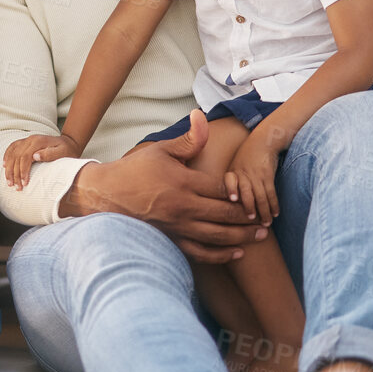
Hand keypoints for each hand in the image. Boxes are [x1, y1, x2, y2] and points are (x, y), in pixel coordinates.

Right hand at [4, 132, 83, 190]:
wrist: (68, 142)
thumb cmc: (66, 150)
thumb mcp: (62, 152)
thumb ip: (49, 154)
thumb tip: (35, 156)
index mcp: (38, 141)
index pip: (25, 157)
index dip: (23, 171)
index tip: (24, 183)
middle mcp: (30, 139)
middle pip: (17, 156)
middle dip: (15, 173)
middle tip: (16, 187)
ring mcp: (26, 140)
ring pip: (12, 153)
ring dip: (9, 168)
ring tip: (9, 182)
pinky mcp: (25, 142)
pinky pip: (12, 147)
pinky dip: (6, 156)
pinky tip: (4, 165)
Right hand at [66, 122, 266, 263]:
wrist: (105, 197)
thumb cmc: (133, 171)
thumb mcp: (160, 150)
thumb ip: (188, 140)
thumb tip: (202, 116)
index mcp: (182, 182)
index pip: (221, 189)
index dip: (240, 193)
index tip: (252, 193)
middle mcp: (182, 207)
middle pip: (225, 214)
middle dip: (249, 217)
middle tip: (267, 218)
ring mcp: (177, 227)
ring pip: (218, 236)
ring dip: (242, 237)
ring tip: (260, 236)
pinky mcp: (172, 241)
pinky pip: (201, 252)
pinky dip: (221, 255)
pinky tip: (236, 252)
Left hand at [225, 134, 280, 225]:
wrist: (262, 142)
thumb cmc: (246, 158)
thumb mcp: (235, 167)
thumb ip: (232, 184)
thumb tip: (230, 206)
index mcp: (232, 172)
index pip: (228, 180)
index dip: (231, 189)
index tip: (232, 200)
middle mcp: (243, 173)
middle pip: (246, 192)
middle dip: (249, 208)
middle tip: (252, 221)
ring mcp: (256, 174)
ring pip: (260, 195)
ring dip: (264, 211)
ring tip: (266, 223)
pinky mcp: (268, 175)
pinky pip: (271, 192)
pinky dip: (273, 204)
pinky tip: (275, 213)